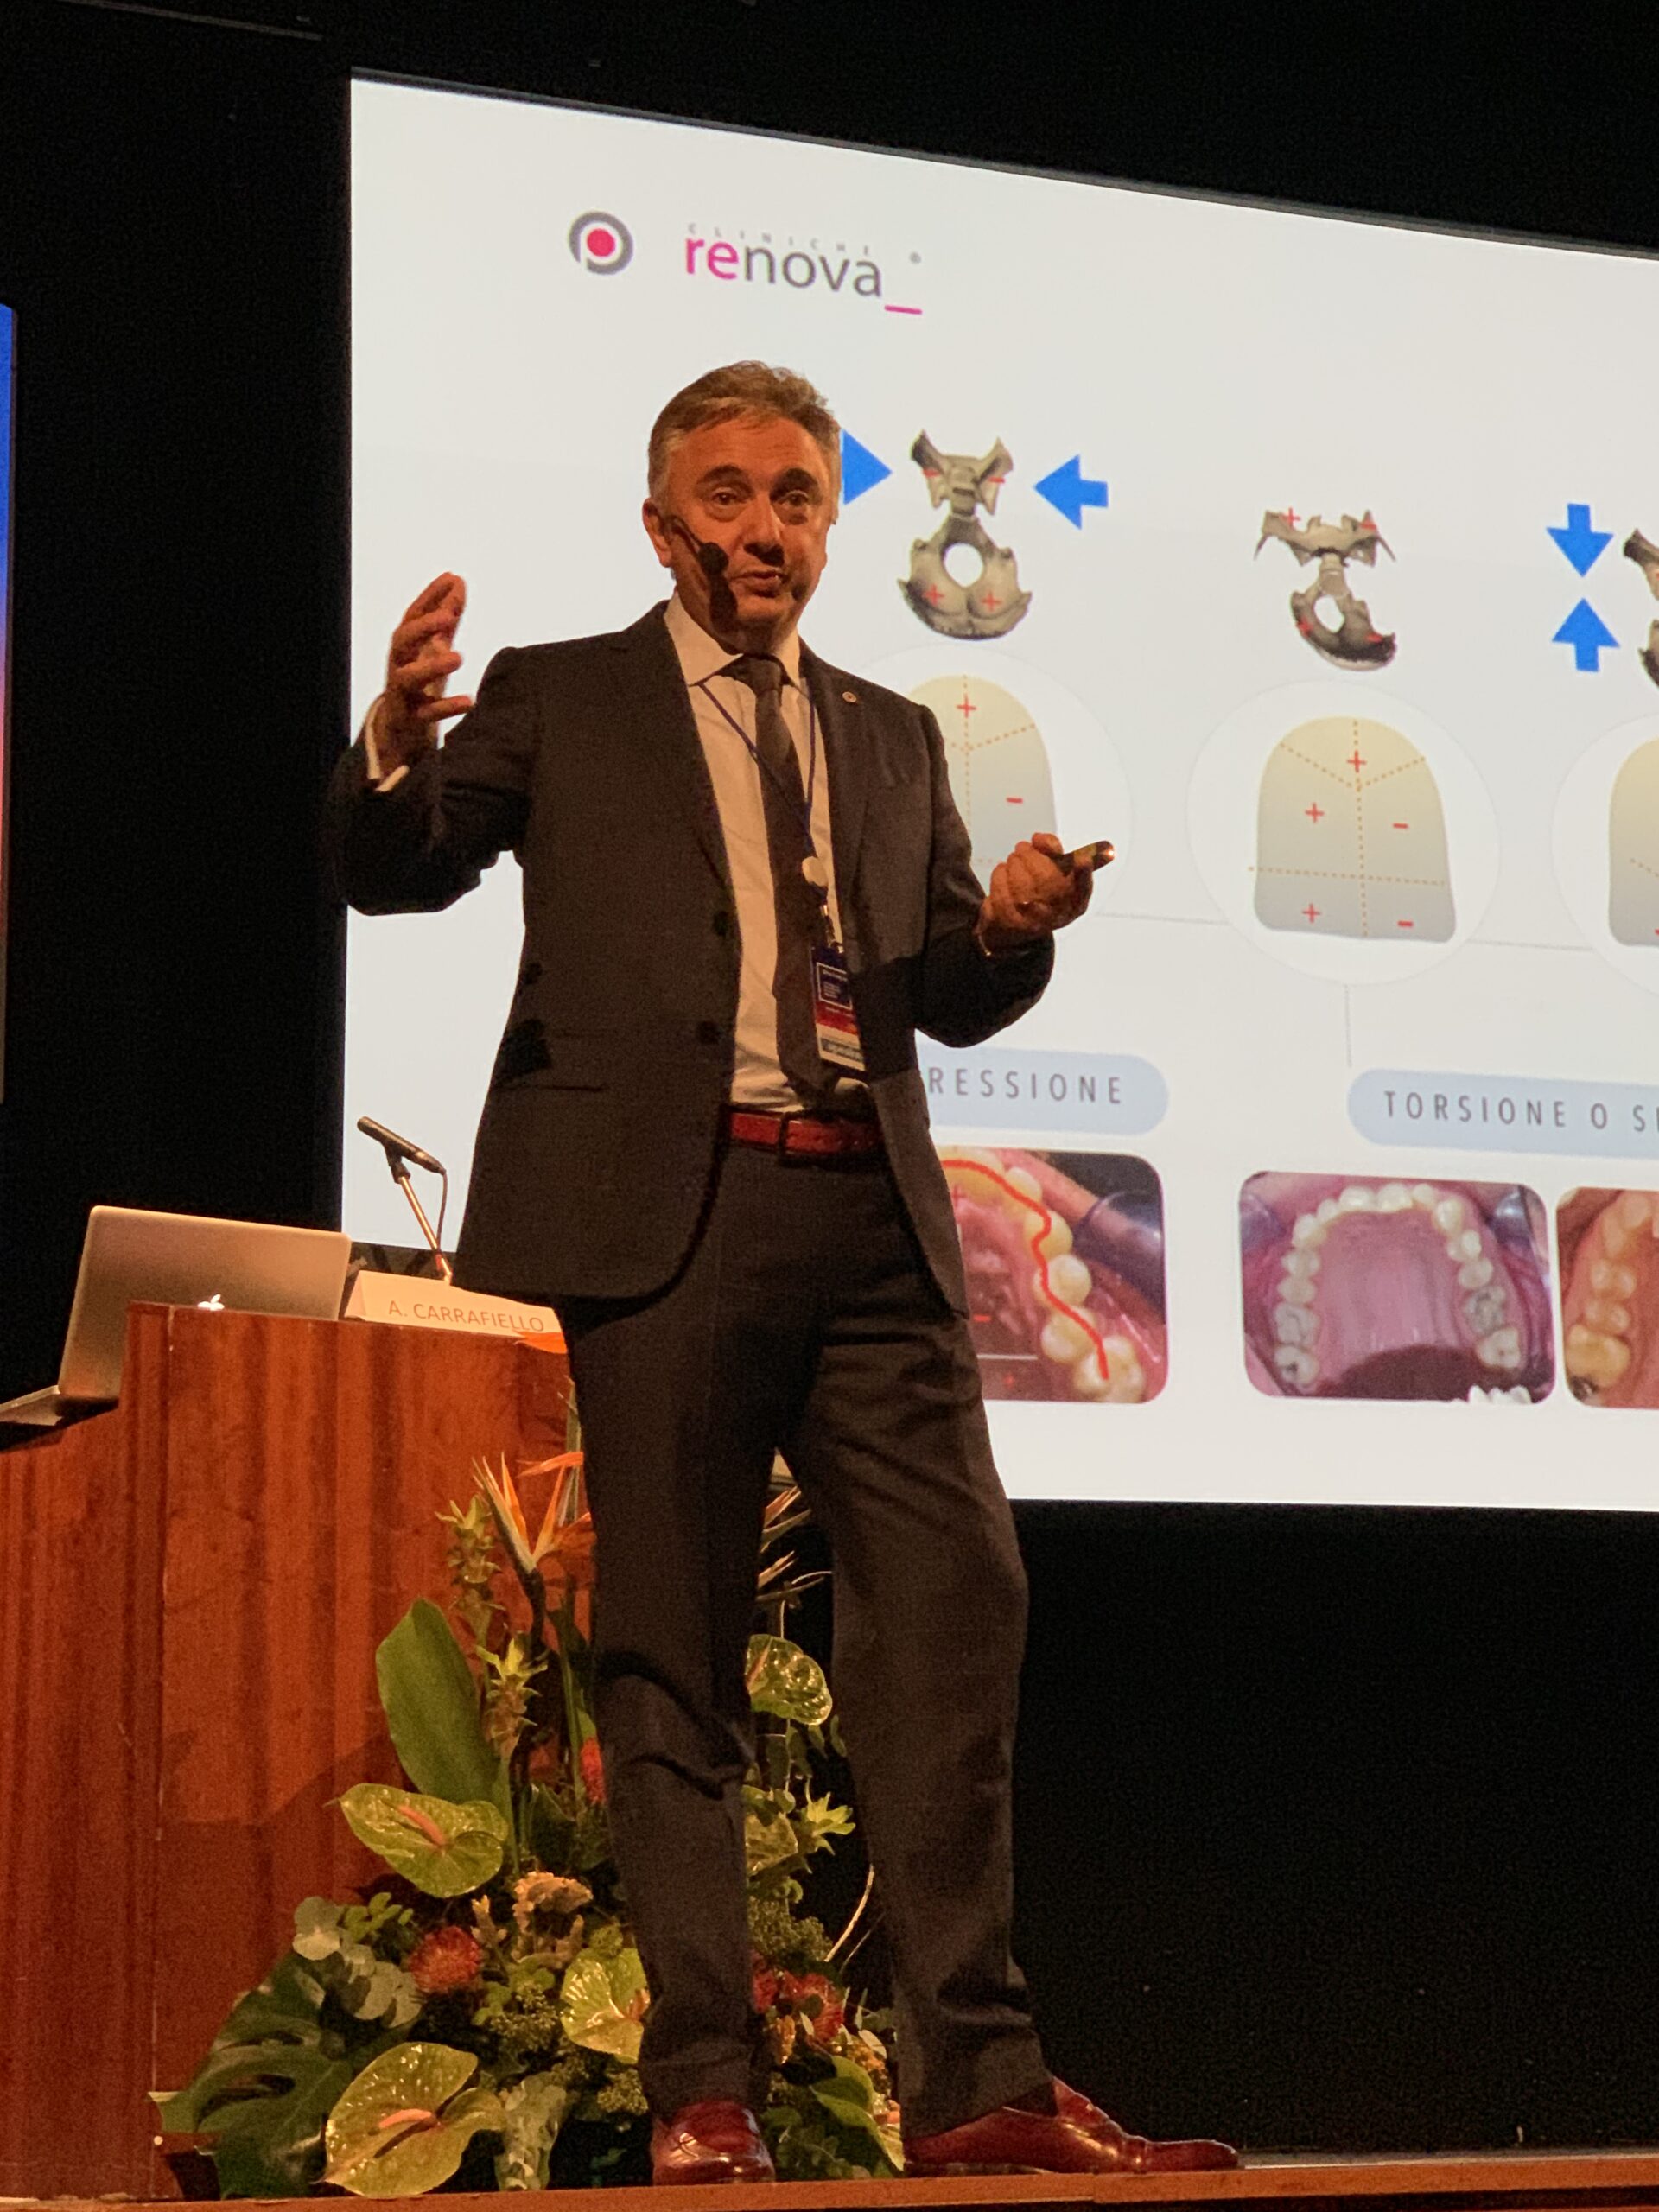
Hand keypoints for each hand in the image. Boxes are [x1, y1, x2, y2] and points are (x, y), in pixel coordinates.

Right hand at [378, 572, 473, 769]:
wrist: (399, 731)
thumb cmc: (419, 682)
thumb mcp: (432, 647)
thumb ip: (446, 618)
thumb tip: (458, 581)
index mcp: (405, 647)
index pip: (412, 616)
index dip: (429, 596)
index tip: (451, 578)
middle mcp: (398, 665)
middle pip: (402, 640)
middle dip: (422, 626)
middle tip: (448, 616)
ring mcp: (401, 693)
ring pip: (408, 677)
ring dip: (432, 666)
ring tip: (458, 657)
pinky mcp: (409, 720)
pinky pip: (426, 714)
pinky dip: (446, 707)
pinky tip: (469, 702)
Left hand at [976, 832, 1093, 955]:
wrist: (1013, 923)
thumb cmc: (1040, 887)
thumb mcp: (1053, 868)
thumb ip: (1052, 848)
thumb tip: (1038, 839)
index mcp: (1077, 901)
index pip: (1085, 887)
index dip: (1085, 874)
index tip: (1082, 859)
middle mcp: (1059, 916)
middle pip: (1048, 881)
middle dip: (1031, 857)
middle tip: (1021, 846)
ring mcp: (1035, 923)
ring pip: (1022, 887)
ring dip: (1014, 865)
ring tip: (1012, 859)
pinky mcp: (1011, 924)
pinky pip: (1002, 895)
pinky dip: (1000, 876)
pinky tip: (1002, 870)